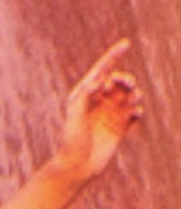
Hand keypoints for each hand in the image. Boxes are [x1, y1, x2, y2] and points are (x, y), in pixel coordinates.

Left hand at [54, 40, 142, 185]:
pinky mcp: (120, 129)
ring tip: (132, 98)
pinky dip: (136, 112)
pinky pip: (133, 115)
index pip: (102, 70)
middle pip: (118, 82)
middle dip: (125, 79)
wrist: (78, 165)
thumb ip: (86, 95)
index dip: (114, 56)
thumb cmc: (71, 138)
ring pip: (128, 97)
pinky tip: (134, 114)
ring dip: (133, 94)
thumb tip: (99, 79)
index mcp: (85, 93)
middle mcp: (99, 102)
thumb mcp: (75, 113)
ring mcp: (110, 115)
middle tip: (125, 84)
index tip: (126, 44)